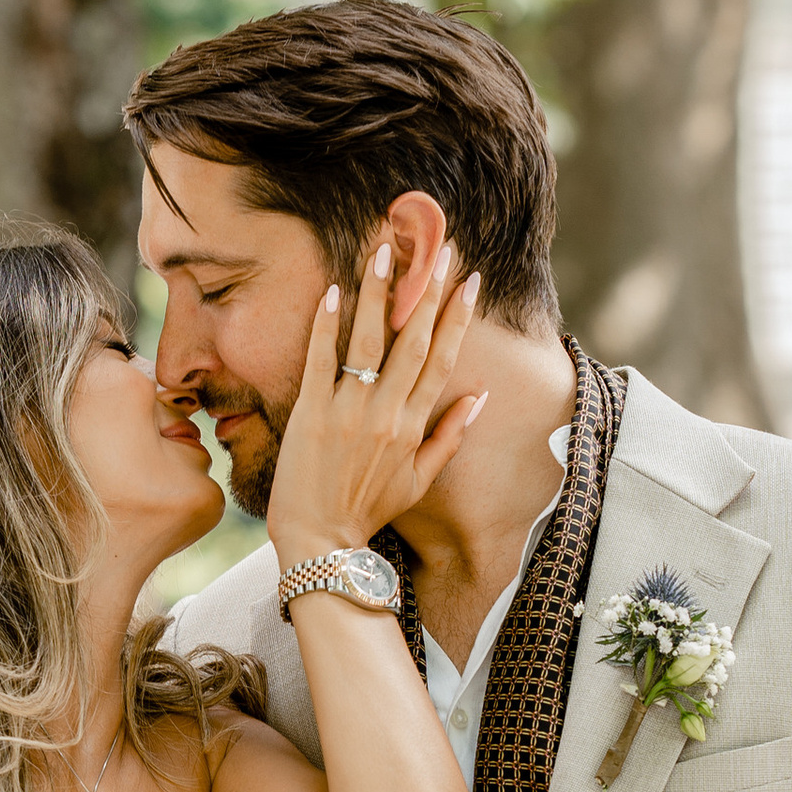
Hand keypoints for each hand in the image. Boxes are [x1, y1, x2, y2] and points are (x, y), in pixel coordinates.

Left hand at [266, 238, 482, 567]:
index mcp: (414, 426)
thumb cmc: (368, 510)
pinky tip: (332, 290)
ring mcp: (347, 410)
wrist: (320, 540)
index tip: (470, 282)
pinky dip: (327, 325)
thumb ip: (450, 436)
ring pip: (369, 341)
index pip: (441, 360)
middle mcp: (386, 413)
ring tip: (386, 251)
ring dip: (380, 294)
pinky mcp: (310, 413)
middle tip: (441, 250)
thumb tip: (481, 396)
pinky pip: (320, 360)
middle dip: (429, 292)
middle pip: (413, 341)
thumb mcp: (420, 480)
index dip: (457, 318)